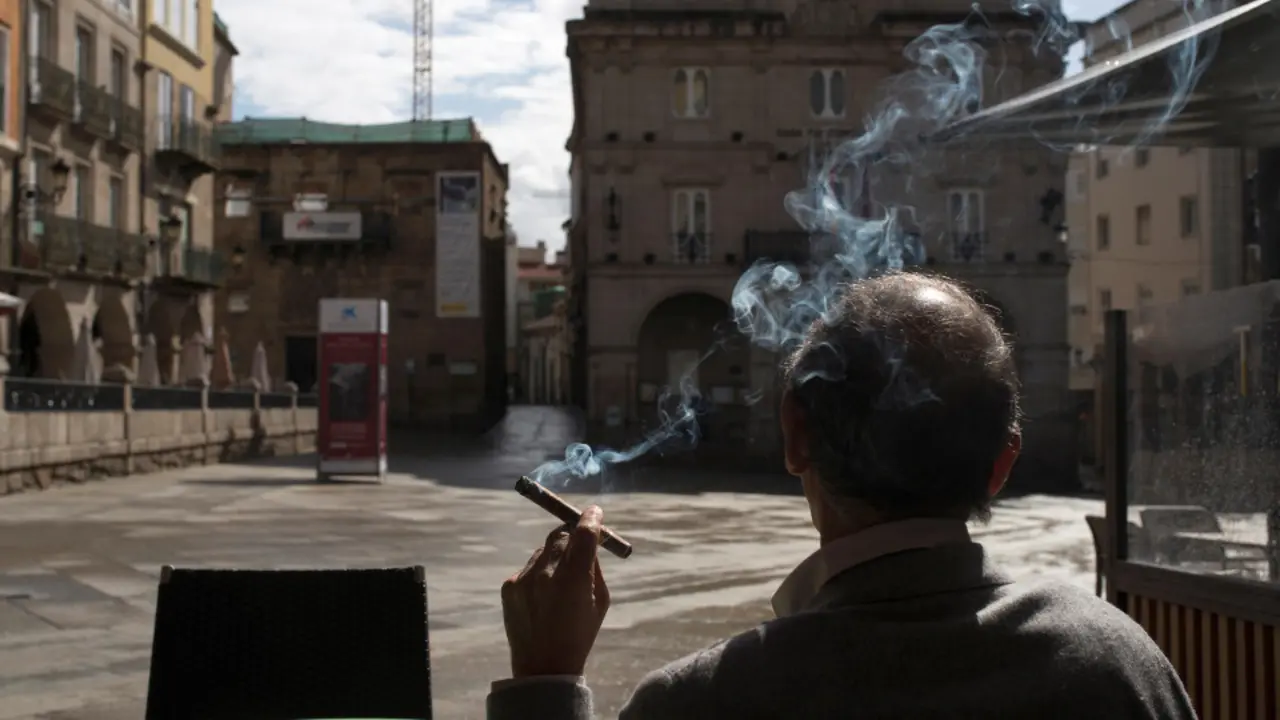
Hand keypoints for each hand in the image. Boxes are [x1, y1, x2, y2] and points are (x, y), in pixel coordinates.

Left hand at [501, 505, 610, 677]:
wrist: (543, 667)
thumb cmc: (579, 634)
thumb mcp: (600, 601)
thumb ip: (594, 568)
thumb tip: (590, 540)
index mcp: (575, 579)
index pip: (584, 533)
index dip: (591, 518)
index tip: (595, 512)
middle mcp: (547, 573)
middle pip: (561, 534)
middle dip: (573, 535)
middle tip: (580, 541)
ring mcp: (524, 578)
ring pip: (544, 550)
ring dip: (555, 556)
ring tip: (559, 584)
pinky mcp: (509, 586)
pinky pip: (529, 567)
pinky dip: (538, 573)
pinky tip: (543, 597)